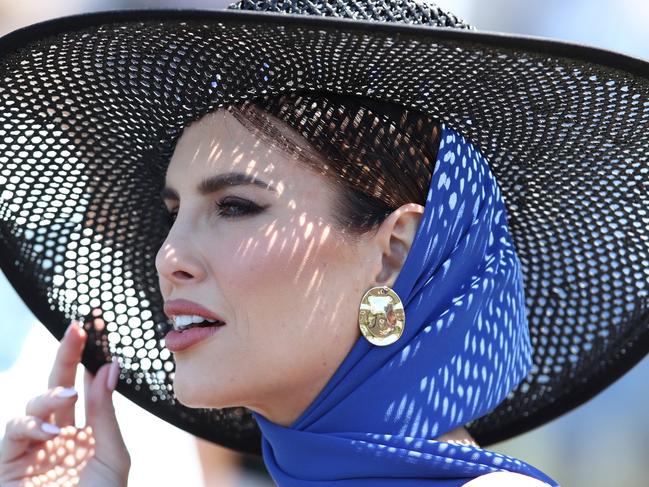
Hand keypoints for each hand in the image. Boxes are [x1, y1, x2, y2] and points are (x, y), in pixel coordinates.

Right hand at [0, 320, 130, 485]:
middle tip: (77, 328)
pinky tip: (50, 431)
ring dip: (49, 396)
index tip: (97, 328)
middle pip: (57, 386)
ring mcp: (30, 450)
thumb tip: (108, 367)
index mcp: (84, 432)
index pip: (86, 387)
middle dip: (66, 355)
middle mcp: (56, 436)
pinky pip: (11, 434)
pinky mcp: (8, 465)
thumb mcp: (110, 456)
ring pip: (31, 407)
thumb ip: (105, 413)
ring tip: (68, 396)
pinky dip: (29, 426)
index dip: (89, 359)